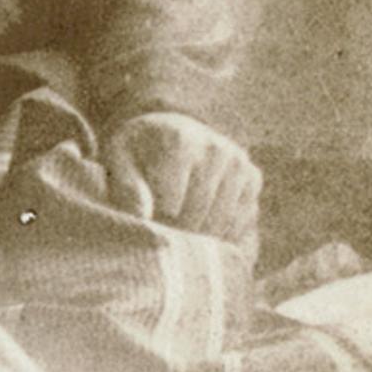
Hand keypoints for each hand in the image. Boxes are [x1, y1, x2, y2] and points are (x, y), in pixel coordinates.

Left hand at [107, 111, 262, 245]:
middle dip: (178, 232)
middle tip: (163, 240)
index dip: (155, 222)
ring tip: (180, 237)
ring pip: (222, 219)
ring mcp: (238, 163)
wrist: (172, 131)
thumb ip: (126, 186)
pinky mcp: (252, 177)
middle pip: (198, 211)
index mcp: (179, 141)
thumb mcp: (119, 159)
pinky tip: (204, 233)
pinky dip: (223, 233)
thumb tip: (141, 217)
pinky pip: (242, 219)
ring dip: (200, 237)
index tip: (146, 225)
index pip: (171, 202)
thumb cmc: (140, 150)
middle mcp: (215, 149)